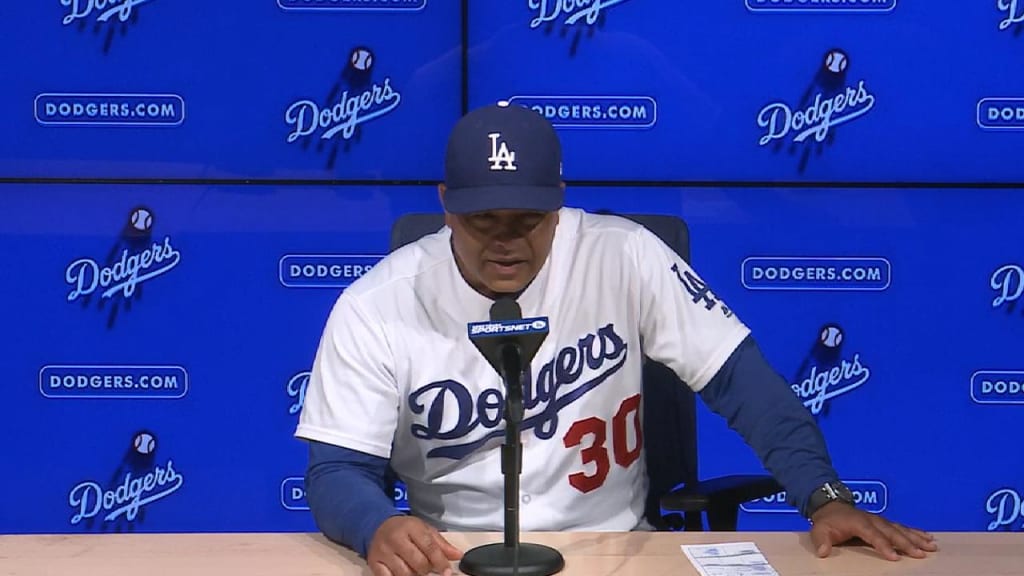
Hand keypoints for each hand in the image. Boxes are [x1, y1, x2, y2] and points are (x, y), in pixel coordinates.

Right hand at [368, 515, 463, 575]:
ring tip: (415, 570)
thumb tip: (458, 556)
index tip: (447, 572)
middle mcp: (395, 538)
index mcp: (411, 527)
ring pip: (404, 573)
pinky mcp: (374, 562)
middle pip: (418, 562)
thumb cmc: (405, 529)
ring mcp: (383, 551)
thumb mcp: (424, 530)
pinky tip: (403, 573)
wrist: (378, 526)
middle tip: (428, 569)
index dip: (440, 561)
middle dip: (427, 569)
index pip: (429, 547)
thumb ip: (441, 544)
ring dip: (414, 575)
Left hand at [810, 502, 938, 560]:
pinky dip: (916, 532)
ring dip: (916, 538)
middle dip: (907, 543)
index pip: (873, 535)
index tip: (895, 557)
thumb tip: (823, 552)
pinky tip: (928, 537)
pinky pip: (902, 527)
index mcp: (858, 522)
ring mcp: (880, 520)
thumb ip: (821, 541)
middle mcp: (873, 520)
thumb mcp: (819, 530)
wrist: (830, 505)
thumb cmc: (827, 521)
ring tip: (931, 546)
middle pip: (892, 532)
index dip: (884, 545)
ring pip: (901, 529)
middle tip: (921, 554)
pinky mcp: (885, 522)